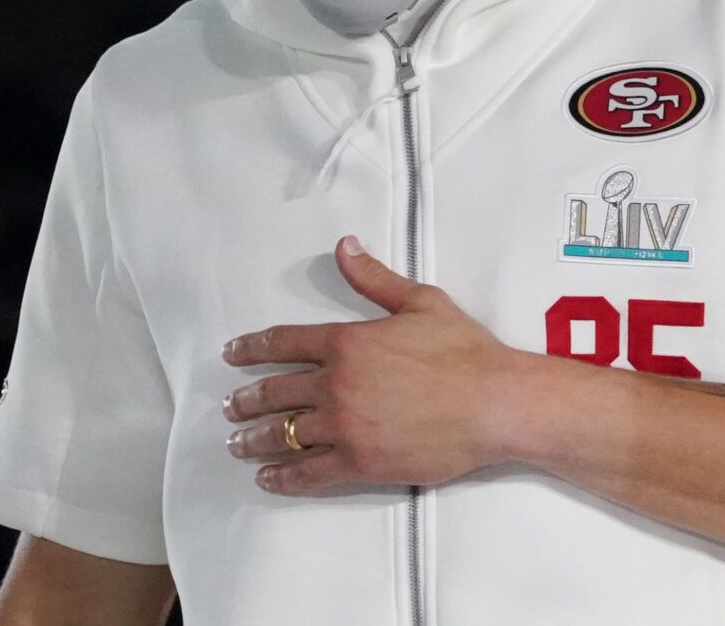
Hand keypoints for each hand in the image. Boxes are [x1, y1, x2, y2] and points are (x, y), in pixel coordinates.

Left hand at [221, 235, 520, 494]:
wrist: (494, 402)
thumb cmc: (464, 350)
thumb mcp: (422, 302)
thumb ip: (375, 279)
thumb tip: (344, 247)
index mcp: (348, 342)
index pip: (285, 342)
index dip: (252, 347)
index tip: (232, 354)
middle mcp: (336, 383)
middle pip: (275, 392)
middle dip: (246, 399)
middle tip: (231, 406)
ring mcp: (344, 426)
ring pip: (283, 434)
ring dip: (253, 439)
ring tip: (238, 443)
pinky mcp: (358, 462)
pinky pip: (307, 472)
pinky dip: (282, 476)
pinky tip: (269, 477)